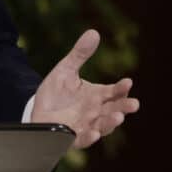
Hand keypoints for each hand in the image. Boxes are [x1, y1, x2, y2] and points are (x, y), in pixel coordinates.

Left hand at [30, 29, 139, 148]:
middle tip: (134, 104)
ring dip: (111, 123)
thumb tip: (93, 32)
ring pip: (103, 126)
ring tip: (118, 117)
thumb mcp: (66, 70)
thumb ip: (80, 54)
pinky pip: (83, 139)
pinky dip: (90, 137)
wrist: (37, 110)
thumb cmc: (56, 92)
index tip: (128, 82)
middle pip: (114, 110)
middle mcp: (95, 112)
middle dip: (124, 107)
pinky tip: (94, 133)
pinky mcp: (72, 137)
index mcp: (97, 96)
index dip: (121, 88)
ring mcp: (85, 126)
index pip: (114, 92)